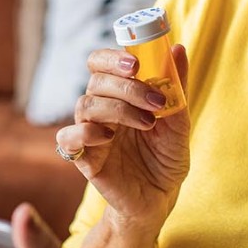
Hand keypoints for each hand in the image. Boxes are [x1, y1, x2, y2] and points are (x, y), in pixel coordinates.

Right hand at [56, 45, 190, 229]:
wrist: (160, 199)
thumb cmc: (166, 159)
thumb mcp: (179, 121)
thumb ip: (176, 87)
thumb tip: (177, 49)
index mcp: (119, 96)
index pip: (100, 64)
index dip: (112, 57)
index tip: (137, 64)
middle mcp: (101, 111)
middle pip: (96, 81)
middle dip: (127, 86)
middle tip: (155, 101)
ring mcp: (90, 133)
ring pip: (84, 104)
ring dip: (118, 109)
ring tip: (148, 124)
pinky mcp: (84, 159)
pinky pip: (68, 138)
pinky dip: (86, 133)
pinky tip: (110, 139)